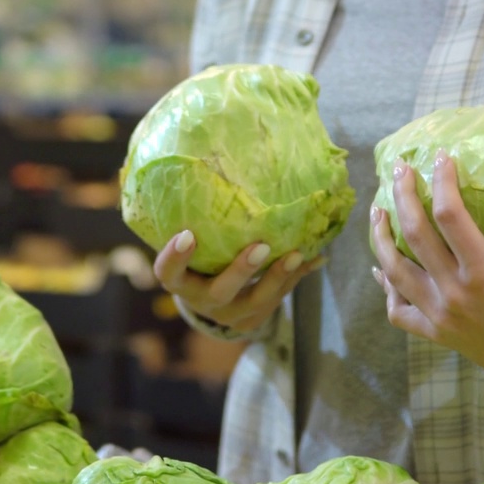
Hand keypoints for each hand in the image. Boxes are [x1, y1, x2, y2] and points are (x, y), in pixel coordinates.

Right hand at [153, 230, 324, 332]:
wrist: (209, 301)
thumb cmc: (195, 259)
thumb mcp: (188, 246)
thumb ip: (192, 221)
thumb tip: (205, 164)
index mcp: (179, 282)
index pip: (168, 273)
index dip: (175, 258)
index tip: (187, 234)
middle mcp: (201, 301)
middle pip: (219, 292)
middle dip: (240, 271)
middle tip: (261, 247)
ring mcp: (229, 314)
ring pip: (255, 301)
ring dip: (278, 277)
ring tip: (297, 254)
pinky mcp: (253, 319)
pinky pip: (277, 299)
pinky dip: (295, 277)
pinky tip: (315, 259)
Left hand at [370, 149, 483, 402]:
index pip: (450, 216)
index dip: (442, 181)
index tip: (441, 157)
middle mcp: (455, 293)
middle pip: (414, 235)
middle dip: (402, 196)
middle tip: (400, 170)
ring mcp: (441, 316)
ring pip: (394, 271)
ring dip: (381, 238)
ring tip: (378, 211)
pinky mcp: (437, 335)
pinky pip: (398, 311)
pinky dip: (385, 288)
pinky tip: (381, 268)